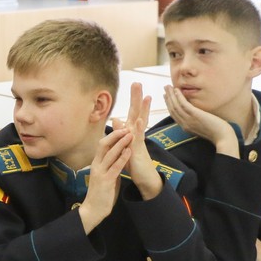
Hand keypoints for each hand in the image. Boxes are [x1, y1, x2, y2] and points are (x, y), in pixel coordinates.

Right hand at [78, 129, 131, 233]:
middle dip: (116, 135)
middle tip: (126, 128)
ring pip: (110, 154)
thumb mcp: (106, 177)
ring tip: (130, 135)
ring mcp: (101, 173)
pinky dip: (122, 158)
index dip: (112, 136)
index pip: (102, 145)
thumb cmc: (100, 194)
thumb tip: (119, 160)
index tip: (122, 129)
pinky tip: (129, 152)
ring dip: (121, 144)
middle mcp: (97, 165)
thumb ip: (111, 167)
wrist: (93, 210)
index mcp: (96, 164)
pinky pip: (115, 167)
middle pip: (104, 145)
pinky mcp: (106, 181)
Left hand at [114, 82, 161, 199]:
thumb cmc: (133, 161)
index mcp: (132, 131)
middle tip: (138, 83)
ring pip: (140, 121)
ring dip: (142, 109)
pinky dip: (138, 128)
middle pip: (137, 112)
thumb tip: (116, 118)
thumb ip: (120, 131)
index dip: (134, 99)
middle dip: (137, 98)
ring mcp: (139, 140)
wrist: (143, 178)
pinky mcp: (139, 150)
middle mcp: (137, 133)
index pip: (133, 112)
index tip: (135, 85)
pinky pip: (138, 137)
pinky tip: (139, 119)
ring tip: (145, 95)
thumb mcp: (123, 144)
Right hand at [163, 85, 238, 157]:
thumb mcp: (203, 126)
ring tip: (168, 86)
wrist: (223, 137)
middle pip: (172, 109)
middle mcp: (185, 124)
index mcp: (186, 127)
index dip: (169, 104)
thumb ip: (196, 120)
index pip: (174, 114)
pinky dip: (179, 97)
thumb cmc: (217, 132)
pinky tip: (177, 90)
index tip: (166, 96)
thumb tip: (195, 112)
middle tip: (165, 88)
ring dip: (171, 95)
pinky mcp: (195, 115)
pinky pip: (183, 105)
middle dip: (168, 98)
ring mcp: (189, 120)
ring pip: (176, 106)